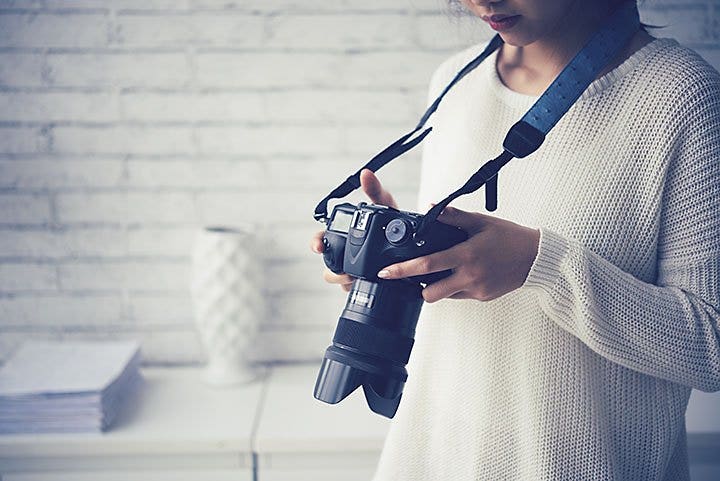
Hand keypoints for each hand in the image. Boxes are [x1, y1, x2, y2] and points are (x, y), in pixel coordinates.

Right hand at [310, 169, 397, 291]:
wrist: (416, 248)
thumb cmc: (394, 224)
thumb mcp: (387, 208)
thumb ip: (376, 192)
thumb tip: (366, 173)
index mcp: (345, 234)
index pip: (322, 238)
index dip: (316, 242)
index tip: (318, 247)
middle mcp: (345, 253)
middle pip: (328, 264)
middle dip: (333, 270)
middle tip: (345, 272)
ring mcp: (352, 271)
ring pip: (339, 280)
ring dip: (346, 280)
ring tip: (359, 277)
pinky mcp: (363, 285)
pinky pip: (354, 291)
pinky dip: (359, 288)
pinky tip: (370, 286)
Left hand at [376, 206, 539, 302]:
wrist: (536, 258)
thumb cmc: (509, 237)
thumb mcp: (480, 222)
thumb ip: (453, 217)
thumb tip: (429, 209)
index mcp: (466, 255)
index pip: (427, 265)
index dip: (402, 270)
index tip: (385, 272)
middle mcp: (469, 276)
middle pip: (429, 293)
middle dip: (415, 286)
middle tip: (409, 276)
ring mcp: (475, 290)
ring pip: (443, 295)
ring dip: (435, 286)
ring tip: (439, 271)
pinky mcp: (481, 297)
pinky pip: (458, 295)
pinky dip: (452, 286)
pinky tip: (459, 273)